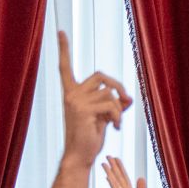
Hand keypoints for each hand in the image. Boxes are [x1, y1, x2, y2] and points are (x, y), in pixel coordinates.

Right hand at [57, 31, 130, 170]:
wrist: (80, 155)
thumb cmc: (90, 137)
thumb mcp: (103, 116)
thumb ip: (114, 104)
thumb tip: (128, 98)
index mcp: (71, 93)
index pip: (65, 67)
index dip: (64, 49)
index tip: (60, 31)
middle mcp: (71, 94)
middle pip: (101, 75)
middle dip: (118, 85)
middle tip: (126, 101)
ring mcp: (76, 101)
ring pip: (110, 94)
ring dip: (119, 110)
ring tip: (114, 123)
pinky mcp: (84, 110)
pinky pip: (111, 105)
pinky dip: (118, 116)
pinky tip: (114, 128)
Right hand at [102, 156, 155, 187]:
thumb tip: (140, 177)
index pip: (124, 178)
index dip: (121, 168)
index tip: (116, 159)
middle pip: (119, 178)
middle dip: (114, 167)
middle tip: (108, 155)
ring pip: (116, 183)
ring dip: (110, 173)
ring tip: (104, 162)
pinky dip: (113, 184)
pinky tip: (108, 176)